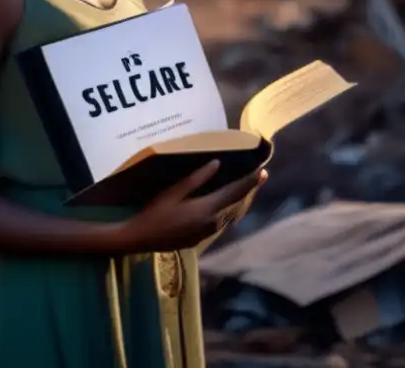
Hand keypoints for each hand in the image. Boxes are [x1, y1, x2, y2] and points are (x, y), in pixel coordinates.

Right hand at [118, 161, 266, 252]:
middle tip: (254, 177)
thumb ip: (197, 179)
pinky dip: (221, 211)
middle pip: (233, 204)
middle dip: (244, 190)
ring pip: (226, 214)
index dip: (249, 182)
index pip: (234, 192)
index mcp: (207, 209)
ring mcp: (206, 233)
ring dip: (233, 201)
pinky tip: (217, 204)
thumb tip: (216, 164)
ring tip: (238, 188)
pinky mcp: (199, 238)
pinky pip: (216, 222)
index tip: (264, 172)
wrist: (140, 239)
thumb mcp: (174, 192)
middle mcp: (212, 223)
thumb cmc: (155, 212)